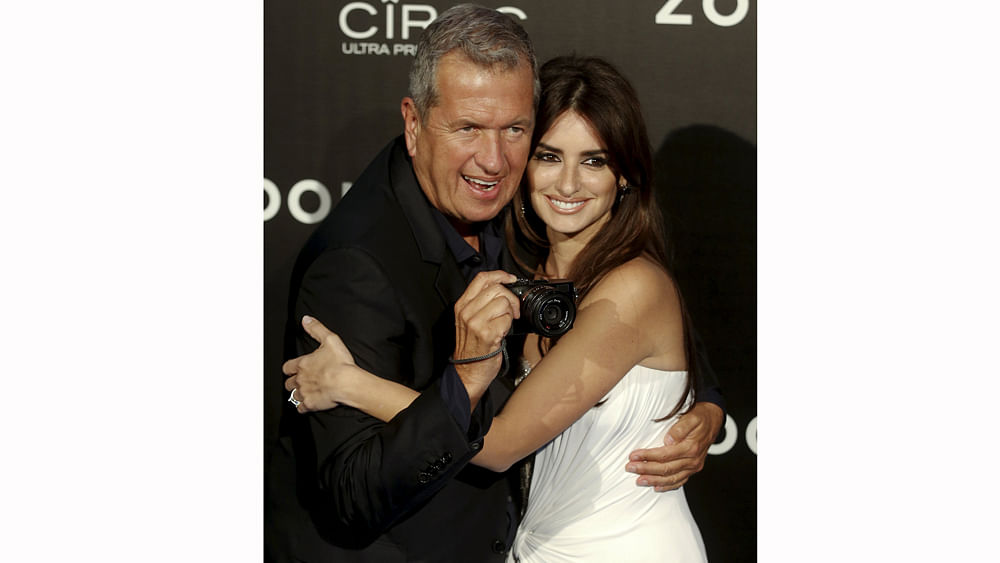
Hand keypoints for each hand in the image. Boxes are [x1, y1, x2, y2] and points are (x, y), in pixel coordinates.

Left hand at [283, 315, 357, 413]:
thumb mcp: (330, 339)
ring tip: (306, 392)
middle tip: (301, 381)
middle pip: (288, 383)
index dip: (291, 368)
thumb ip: (316, 329)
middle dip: (293, 382)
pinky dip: (303, 406)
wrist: (346, 383)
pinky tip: (309, 404)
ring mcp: (304, 393)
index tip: (295, 369)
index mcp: (302, 364)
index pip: (287, 367)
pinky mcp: (310, 404)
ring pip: (293, 395)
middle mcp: (300, 379)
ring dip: (298, 393)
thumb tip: (306, 320)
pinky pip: (300, 408)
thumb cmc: (340, 364)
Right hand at [452, 270, 519, 405]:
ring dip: (510, 312)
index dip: (500, 275)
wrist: (468, 372)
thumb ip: (481, 304)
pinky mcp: (487, 334)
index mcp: (462, 305)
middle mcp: (467, 312)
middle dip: (511, 298)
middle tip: (512, 311)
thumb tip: (503, 289)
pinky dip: (509, 325)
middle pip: (496, 288)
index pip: (481, 278)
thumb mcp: (470, 321)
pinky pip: (506, 319)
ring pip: (503, 302)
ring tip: (506, 322)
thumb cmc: (472, 349)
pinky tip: (502, 333)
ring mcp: (476, 322)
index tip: (510, 279)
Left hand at [625, 401, 723, 491]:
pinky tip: (656, 487)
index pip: (665, 455)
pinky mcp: (692, 469)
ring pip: (672, 478)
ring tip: (639, 481)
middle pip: (666, 469)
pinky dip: (667, 486)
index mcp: (691, 447)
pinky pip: (680, 481)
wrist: (712, 420)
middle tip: (630, 468)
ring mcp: (694, 466)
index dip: (648, 456)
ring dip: (654, 480)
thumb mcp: (691, 417)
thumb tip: (668, 440)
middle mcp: (693, 460)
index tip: (634, 456)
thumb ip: (680, 428)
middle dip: (646, 469)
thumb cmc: (700, 417)